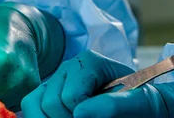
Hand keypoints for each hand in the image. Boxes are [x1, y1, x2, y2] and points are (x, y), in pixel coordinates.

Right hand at [21, 50, 173, 116]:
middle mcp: (69, 66)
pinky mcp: (49, 90)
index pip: (70, 98)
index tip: (100, 117)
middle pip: (51, 102)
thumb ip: (112, 106)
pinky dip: (40, 116)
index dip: (82, 116)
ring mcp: (57, 78)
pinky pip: (31, 104)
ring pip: (34, 103)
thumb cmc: (142, 103)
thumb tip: (79, 112)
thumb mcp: (138, 103)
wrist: (142, 104)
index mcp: (89, 62)